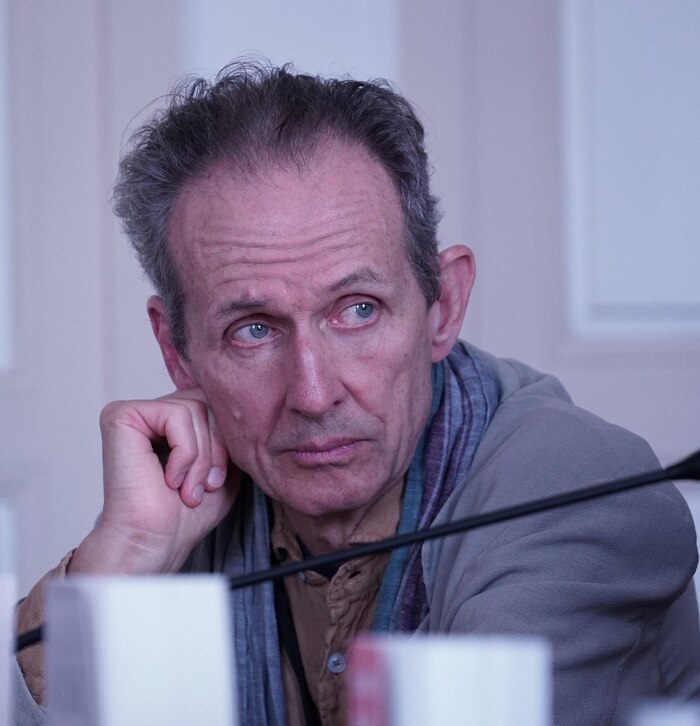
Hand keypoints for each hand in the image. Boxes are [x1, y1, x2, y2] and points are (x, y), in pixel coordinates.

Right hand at [69, 389, 238, 574]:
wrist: (155, 543)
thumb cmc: (186, 514)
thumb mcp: (225, 466)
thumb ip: (230, 433)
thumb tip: (244, 405)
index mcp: (172, 422)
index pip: (216, 405)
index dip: (226, 441)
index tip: (216, 481)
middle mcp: (152, 412)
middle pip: (207, 402)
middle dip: (217, 448)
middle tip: (205, 486)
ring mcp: (134, 411)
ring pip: (195, 408)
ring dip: (202, 456)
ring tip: (188, 488)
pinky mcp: (121, 416)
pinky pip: (176, 414)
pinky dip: (185, 452)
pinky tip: (169, 479)